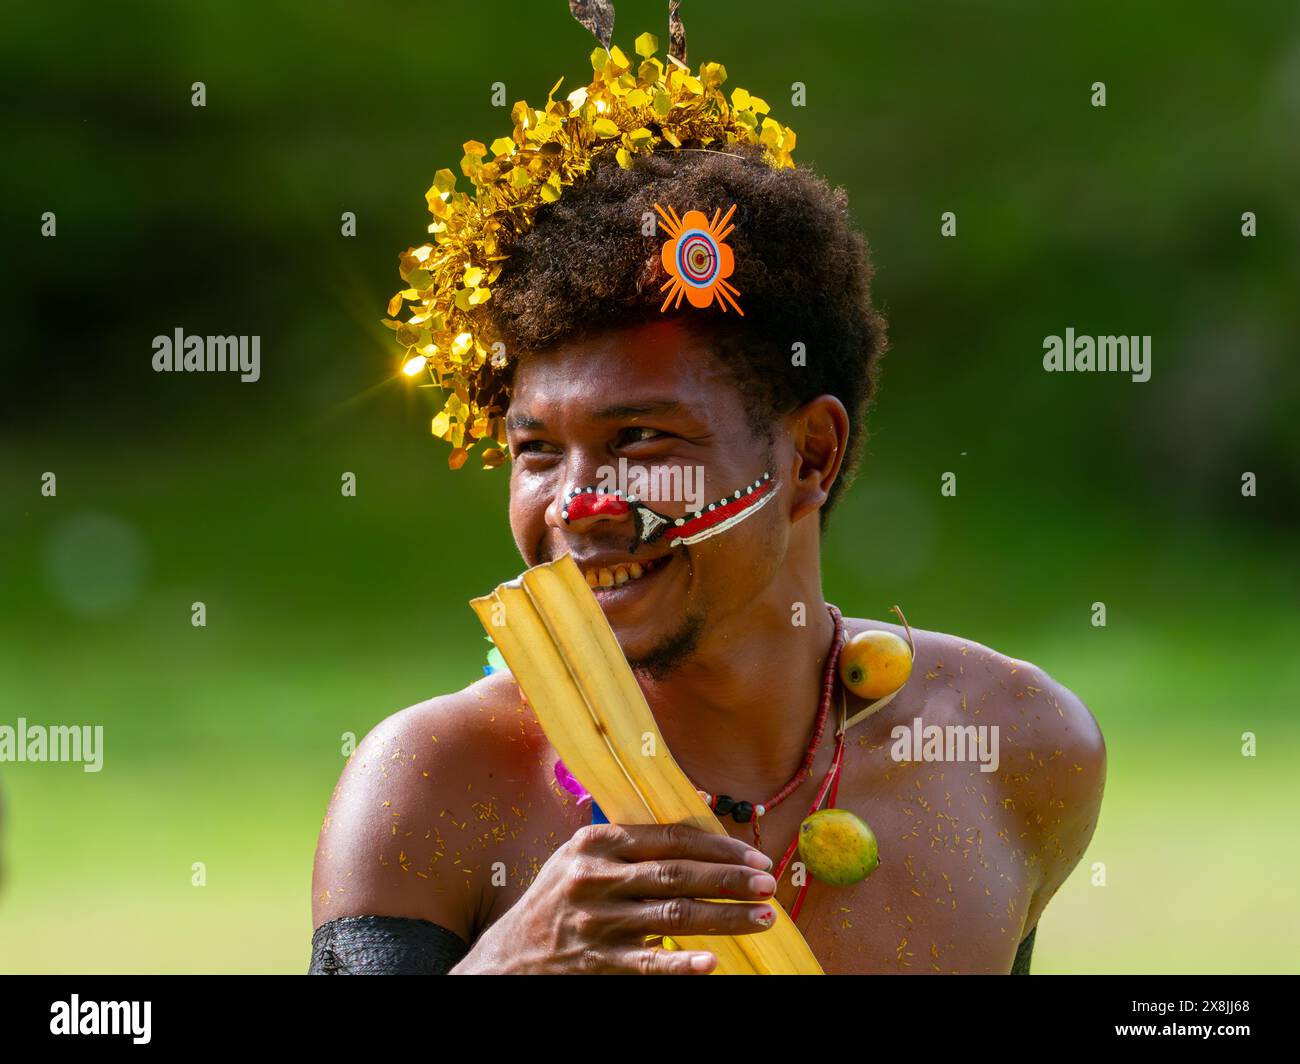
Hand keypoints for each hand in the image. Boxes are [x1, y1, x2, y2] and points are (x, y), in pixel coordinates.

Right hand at [451, 822, 778, 973]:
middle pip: (677, 874)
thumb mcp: (583, 857)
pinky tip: (713, 963)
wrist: (508, 957)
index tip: (754, 857)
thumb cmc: (558, 899)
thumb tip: (701, 808)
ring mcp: (594, 921)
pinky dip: (682, 964)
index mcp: (595, 842)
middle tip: (769, 884)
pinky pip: (647, 963)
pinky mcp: (595, 962)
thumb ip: (633, 840)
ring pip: (672, 916)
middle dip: (729, 879)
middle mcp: (593, 876)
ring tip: (762, 918)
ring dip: (724, 917)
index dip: (717, 847)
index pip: (670, 839)